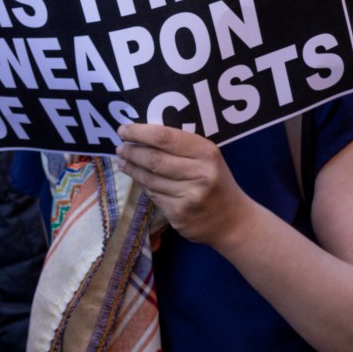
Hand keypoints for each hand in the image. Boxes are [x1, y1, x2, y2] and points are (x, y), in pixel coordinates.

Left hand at [116, 124, 255, 246]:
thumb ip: (182, 148)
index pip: (165, 137)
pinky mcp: (179, 215)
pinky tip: (139, 180)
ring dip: (133, 169)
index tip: (123, 130)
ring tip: (123, 161)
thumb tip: (143, 136)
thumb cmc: (216, 183)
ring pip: (150, 179)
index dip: (140, 132)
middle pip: (154, 159)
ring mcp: (189, 196)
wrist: (232, 221)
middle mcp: (200, 173)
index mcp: (206, 152)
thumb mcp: (208, 159)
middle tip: (120, 147)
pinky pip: (154, 196)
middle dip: (132, 151)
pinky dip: (144, 186)